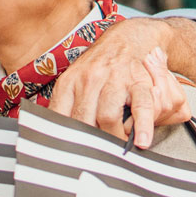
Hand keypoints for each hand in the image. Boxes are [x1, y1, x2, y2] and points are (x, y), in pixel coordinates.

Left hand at [49, 19, 188, 147]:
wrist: (126, 38)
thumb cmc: (97, 67)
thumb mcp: (73, 81)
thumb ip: (64, 106)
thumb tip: (53, 135)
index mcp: (69, 83)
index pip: (59, 116)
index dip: (62, 138)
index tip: (65, 155)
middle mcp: (89, 80)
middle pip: (83, 120)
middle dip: (89, 143)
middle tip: (93, 158)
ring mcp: (115, 80)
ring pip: (108, 116)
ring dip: (112, 138)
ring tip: (115, 150)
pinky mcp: (139, 81)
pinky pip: (141, 107)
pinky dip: (142, 126)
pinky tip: (142, 142)